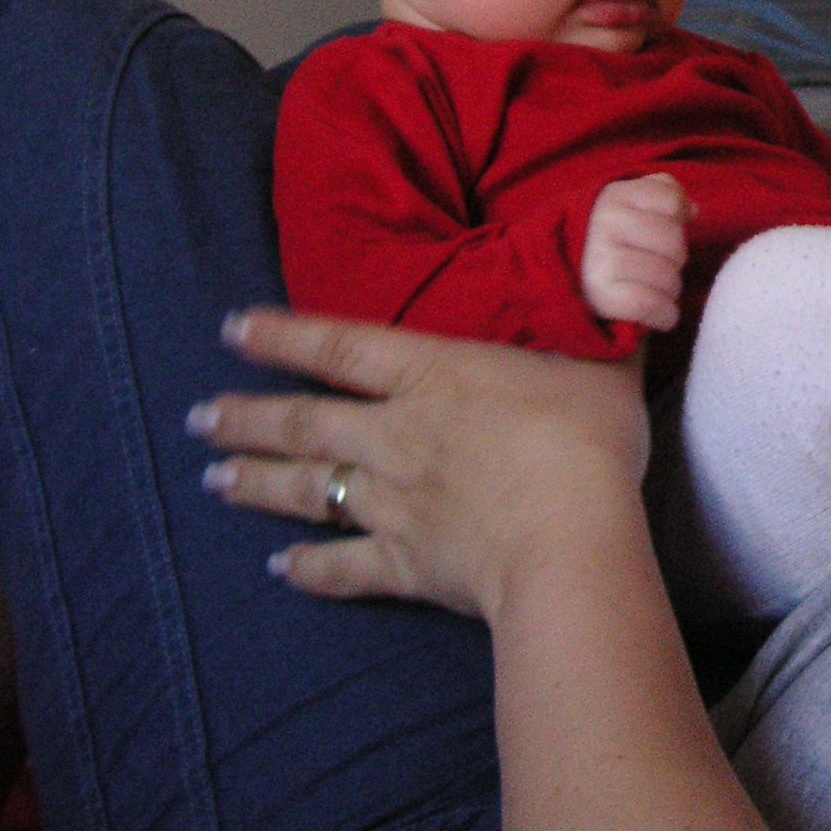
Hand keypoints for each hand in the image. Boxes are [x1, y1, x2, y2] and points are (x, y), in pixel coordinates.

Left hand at [192, 308, 650, 620]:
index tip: (232, 327)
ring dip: (258, 482)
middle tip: (199, 416)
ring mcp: (394, 502)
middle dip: (247, 416)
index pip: (342, 346)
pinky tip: (278, 568)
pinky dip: (309, 567)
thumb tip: (631, 262)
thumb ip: (598, 317)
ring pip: (308, 488)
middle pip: (305, 420)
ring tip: (213, 478)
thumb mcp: (601, 360)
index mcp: (435, 375)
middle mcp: (397, 434)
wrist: (570, 539)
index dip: (284, 334)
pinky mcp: (406, 564)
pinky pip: (343, 566)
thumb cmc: (587, 439)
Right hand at [581, 172, 691, 331]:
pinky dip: (665, 315)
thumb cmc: (596, 240)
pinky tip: (659, 314)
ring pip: (668, 277)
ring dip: (669, 291)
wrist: (546, 279)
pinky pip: (652, 305)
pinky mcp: (602, 296)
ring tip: (651, 290)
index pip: (670, 200)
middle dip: (674, 260)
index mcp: (612, 196)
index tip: (660, 231)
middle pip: (675, 242)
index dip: (675, 218)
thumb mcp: (620, 206)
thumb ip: (658, 197)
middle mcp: (606, 224)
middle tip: (655, 267)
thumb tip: (693, 211)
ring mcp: (603, 260)